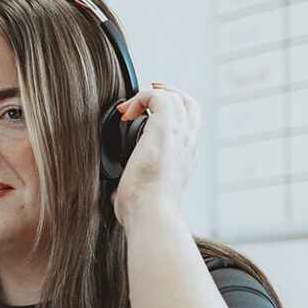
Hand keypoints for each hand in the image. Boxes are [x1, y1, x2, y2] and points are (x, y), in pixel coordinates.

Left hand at [111, 83, 201, 227]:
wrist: (150, 212)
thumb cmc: (143, 212)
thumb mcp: (140, 196)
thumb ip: (131, 188)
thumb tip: (116, 192)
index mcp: (185, 160)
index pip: (188, 128)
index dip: (172, 117)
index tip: (149, 117)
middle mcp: (187, 145)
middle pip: (191, 106)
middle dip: (172, 95)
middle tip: (150, 96)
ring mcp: (180, 135)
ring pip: (178, 98)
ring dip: (155, 94)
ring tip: (135, 103)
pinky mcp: (165, 127)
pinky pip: (157, 97)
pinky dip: (141, 98)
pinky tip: (127, 111)